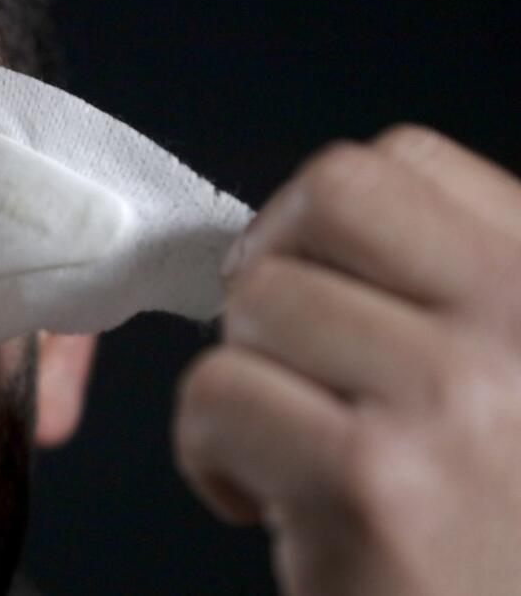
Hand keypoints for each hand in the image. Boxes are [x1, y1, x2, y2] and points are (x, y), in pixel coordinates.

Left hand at [174, 125, 520, 595]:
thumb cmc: (480, 536)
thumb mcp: (507, 383)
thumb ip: (444, 293)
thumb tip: (306, 221)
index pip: (408, 161)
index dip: (321, 218)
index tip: (311, 282)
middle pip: (332, 193)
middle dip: (273, 262)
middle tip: (274, 344)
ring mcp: (455, 401)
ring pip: (259, 296)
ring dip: (242, 372)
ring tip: (285, 443)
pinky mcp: (370, 481)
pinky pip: (218, 391)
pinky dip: (206, 450)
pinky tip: (258, 499)